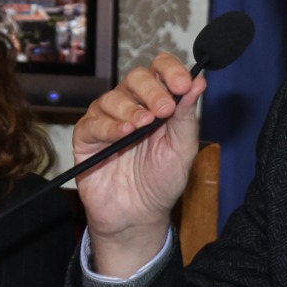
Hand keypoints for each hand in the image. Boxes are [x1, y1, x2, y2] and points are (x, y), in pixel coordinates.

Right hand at [74, 52, 205, 273]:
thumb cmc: (161, 182)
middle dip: (152, 91)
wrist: (138, 216)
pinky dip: (109, 126)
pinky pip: (93, 122)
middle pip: (136, 77)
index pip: (160, 70)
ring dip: (130, 109)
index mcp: (157, 102)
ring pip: (113, 97)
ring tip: (143, 126)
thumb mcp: (182, 149)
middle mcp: (131, 105)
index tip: (183, 85)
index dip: (171, 71)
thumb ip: (187, 115)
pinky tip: (124, 134)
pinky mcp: (87, 137)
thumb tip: (199, 82)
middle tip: (164, 111)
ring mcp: (107, 120)